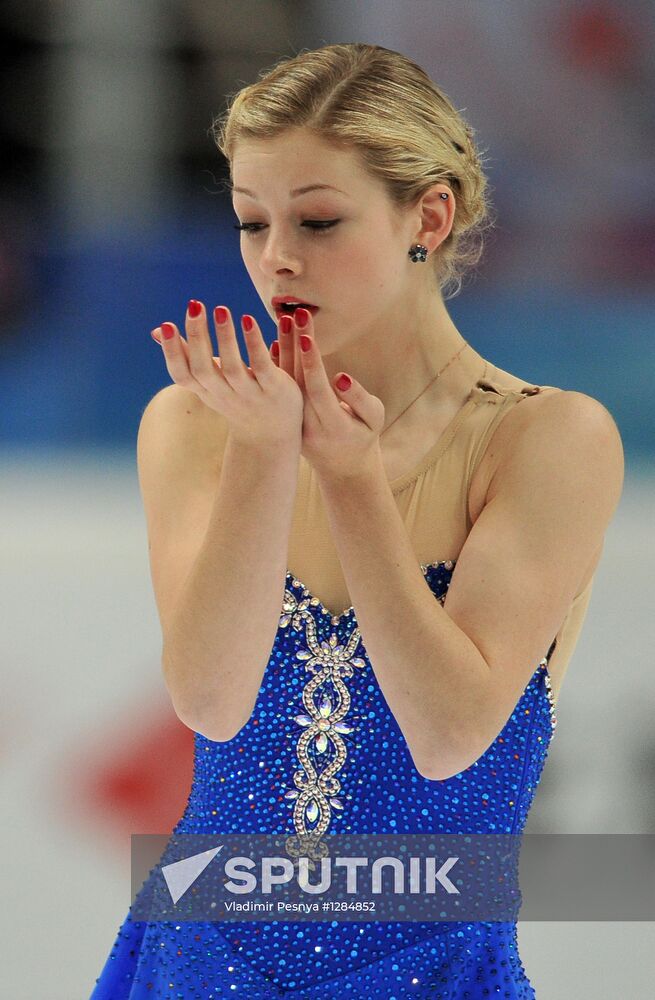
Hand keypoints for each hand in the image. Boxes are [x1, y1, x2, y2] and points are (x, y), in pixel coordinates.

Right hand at [151, 300, 303, 446]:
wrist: (271, 437)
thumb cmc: (235, 400)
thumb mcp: (209, 381)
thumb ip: (187, 356)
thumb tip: (156, 330)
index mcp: (206, 391)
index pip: (182, 375)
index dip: (172, 353)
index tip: (167, 325)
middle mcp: (224, 395)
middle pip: (204, 369)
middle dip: (197, 337)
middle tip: (194, 305)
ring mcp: (249, 394)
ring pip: (233, 368)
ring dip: (225, 337)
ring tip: (220, 309)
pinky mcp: (274, 390)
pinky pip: (261, 367)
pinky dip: (254, 344)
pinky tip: (248, 320)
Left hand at [272, 308, 385, 479]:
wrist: (343, 467)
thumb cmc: (364, 435)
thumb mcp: (374, 419)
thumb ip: (359, 399)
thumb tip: (340, 377)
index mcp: (332, 425)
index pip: (318, 390)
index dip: (311, 363)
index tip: (305, 335)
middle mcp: (307, 425)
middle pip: (298, 381)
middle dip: (296, 347)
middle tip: (295, 315)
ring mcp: (294, 423)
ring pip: (286, 383)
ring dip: (285, 350)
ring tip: (286, 320)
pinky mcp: (286, 419)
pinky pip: (282, 390)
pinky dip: (278, 366)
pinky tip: (276, 341)